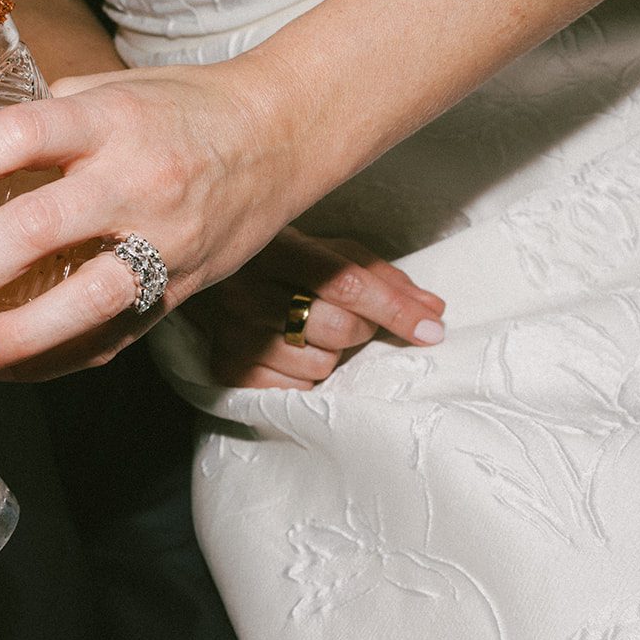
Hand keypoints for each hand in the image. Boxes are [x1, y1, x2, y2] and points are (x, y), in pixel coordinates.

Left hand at [0, 57, 444, 377]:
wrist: (281, 138)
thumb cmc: (184, 109)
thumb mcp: (113, 90)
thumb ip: (44, 121)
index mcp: (111, 120)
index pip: (20, 137)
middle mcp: (138, 180)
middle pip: (40, 229)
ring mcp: (165, 241)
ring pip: (88, 299)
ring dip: (20, 333)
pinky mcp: (181, 289)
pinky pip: (116, 335)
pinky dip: (60, 358)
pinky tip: (14, 369)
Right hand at [184, 227, 444, 389]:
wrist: (205, 280)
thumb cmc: (281, 265)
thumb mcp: (328, 254)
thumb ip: (382, 277)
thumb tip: (434, 309)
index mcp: (277, 249)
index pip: (347, 283)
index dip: (395, 309)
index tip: (431, 329)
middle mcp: (248, 290)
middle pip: (337, 328)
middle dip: (363, 330)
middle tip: (354, 321)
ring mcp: (233, 332)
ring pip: (319, 364)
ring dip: (331, 355)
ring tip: (310, 334)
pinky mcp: (227, 368)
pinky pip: (294, 390)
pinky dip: (305, 377)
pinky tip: (290, 355)